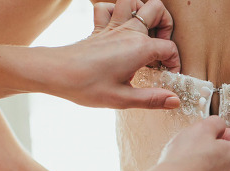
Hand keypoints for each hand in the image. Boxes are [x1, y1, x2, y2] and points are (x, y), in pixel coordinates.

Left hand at [39, 0, 180, 109]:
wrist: (55, 72)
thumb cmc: (85, 86)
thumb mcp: (121, 99)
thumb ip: (151, 99)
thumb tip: (175, 101)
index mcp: (139, 48)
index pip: (169, 48)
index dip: (174, 62)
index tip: (168, 76)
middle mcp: (128, 32)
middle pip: (157, 9)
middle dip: (166, 24)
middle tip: (160, 46)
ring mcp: (112, 27)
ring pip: (133, 1)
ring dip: (142, 10)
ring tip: (144, 31)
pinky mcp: (98, 28)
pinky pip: (108, 7)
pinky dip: (115, 11)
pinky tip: (118, 28)